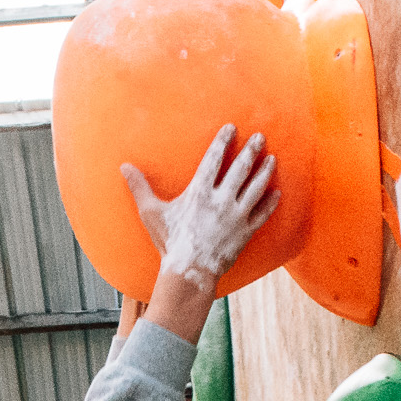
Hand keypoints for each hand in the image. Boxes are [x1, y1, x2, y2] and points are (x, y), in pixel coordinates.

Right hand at [119, 125, 278, 295]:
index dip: (223, 141)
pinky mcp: (245, 233)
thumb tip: (124, 166)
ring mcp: (236, 216)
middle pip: (241, 168)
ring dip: (265, 171)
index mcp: (199, 192)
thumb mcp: (151, 213)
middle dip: (251, 150)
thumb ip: (139, 187)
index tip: (232, 127)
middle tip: (260, 137)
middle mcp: (221, 200)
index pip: (214, 159)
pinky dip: (270, 203)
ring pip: (256, 188)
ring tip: (272, 159)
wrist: (189, 273)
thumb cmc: (169, 243)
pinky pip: (262, 214)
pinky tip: (276, 193)